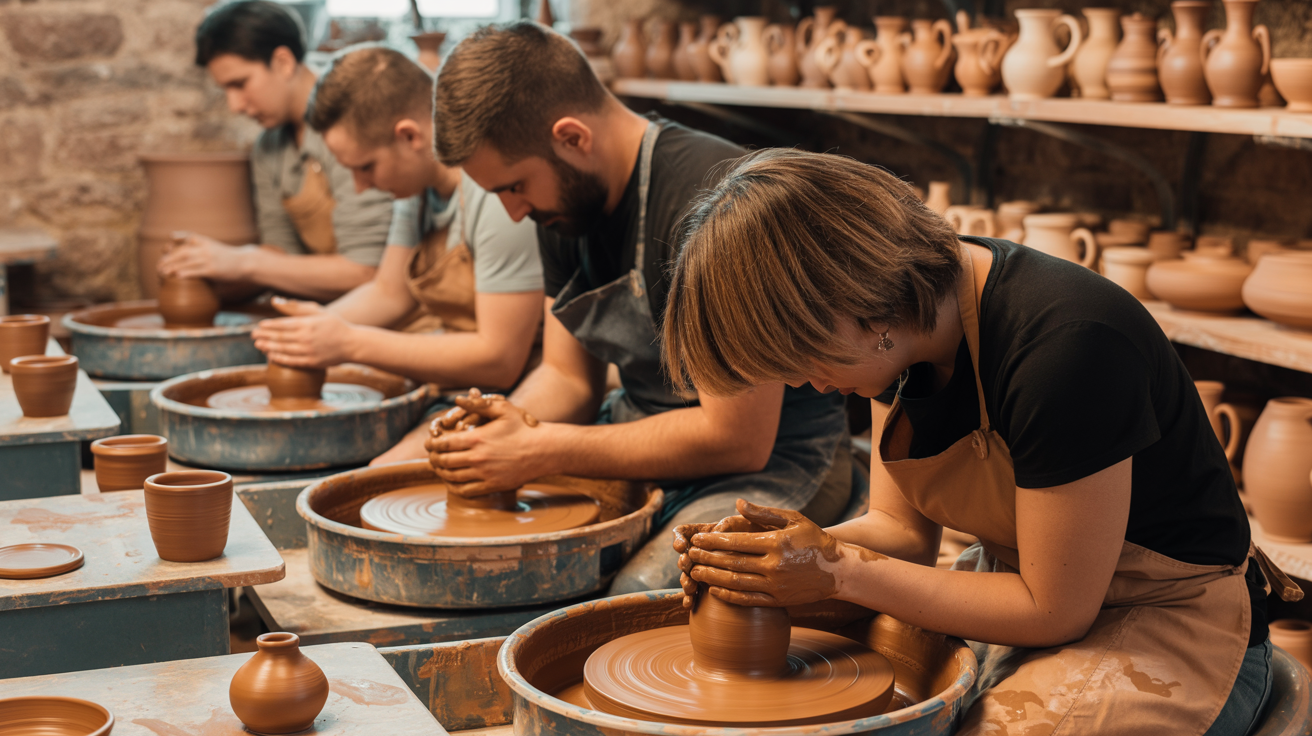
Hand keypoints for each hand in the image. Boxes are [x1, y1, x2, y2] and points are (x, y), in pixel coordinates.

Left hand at [157, 231, 254, 280]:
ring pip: (186, 261)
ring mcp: (209, 258)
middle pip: (182, 251)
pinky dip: (185, 273)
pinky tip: (177, 276)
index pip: (188, 237)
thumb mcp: (215, 248)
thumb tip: (186, 255)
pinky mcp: (213, 270)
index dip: (176, 239)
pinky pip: (196, 271)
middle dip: (169, 258)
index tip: (167, 245)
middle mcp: (206, 248)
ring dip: (172, 267)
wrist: (246, 263)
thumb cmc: (229, 258)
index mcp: (206, 241)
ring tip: (162, 273)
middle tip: (159, 266)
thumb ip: (202, 249)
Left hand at [251, 297, 350, 367]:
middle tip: (253, 335)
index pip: (281, 325)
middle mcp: (306, 338)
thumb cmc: (335, 325)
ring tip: (258, 345)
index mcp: (307, 324)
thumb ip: (296, 307)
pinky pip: (292, 361)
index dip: (268, 326)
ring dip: (268, 347)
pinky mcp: (312, 362)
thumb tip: (274, 300)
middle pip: (279, 337)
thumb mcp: (317, 311)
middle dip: (264, 336)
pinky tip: (271, 356)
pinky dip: (280, 359)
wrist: (353, 344)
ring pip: (283, 350)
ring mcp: (308, 351)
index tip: (259, 326)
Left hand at [424, 389, 542, 497]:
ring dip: (440, 473)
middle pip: (444, 462)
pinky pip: (465, 491)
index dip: (432, 444)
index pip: (443, 444)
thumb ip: (478, 404)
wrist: (544, 450)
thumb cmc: (524, 428)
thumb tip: (457, 400)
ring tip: (439, 468)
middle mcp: (477, 458)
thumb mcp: (503, 409)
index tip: (429, 443)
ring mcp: (484, 474)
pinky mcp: (492, 485)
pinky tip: (452, 482)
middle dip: (433, 459)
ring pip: (452, 477)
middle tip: (431, 456)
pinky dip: (453, 487)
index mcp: (477, 439)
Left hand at [686, 498, 848, 607]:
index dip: (713, 541)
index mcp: (776, 543)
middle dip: (707, 558)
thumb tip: (737, 504)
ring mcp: (776, 586)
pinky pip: (748, 600)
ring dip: (712, 578)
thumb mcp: (792, 519)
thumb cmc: (814, 539)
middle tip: (688, 555)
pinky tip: (715, 590)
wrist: (838, 571)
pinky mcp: (778, 601)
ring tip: (695, 572)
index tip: (696, 539)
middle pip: (732, 562)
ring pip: (736, 583)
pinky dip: (729, 595)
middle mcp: (775, 566)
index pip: (736, 542)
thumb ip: (763, 513)